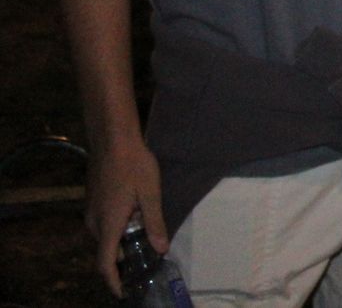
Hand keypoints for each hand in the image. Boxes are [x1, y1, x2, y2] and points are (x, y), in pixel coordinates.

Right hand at [86, 137, 165, 295]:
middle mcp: (94, 222)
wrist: (113, 139)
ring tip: (144, 242)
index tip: (124, 292)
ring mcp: (91, 211)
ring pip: (104, 237)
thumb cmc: (134, 164)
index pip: (105, 263)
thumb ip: (155, 222)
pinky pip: (102, 225)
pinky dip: (116, 231)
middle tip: (145, 264)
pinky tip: (134, 220)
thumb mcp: (150, 193)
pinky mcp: (92, 201)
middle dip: (123, 262)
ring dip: (120, 244)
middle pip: (106, 252)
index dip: (113, 281)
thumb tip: (161, 249)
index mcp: (108, 224)